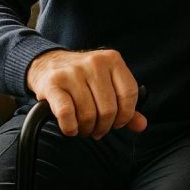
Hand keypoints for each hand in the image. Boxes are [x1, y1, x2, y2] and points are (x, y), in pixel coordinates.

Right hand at [26, 49, 146, 138]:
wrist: (48, 64)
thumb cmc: (82, 79)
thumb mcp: (107, 84)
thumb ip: (124, 104)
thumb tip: (141, 125)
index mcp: (112, 60)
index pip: (129, 94)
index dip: (126, 115)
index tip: (117, 123)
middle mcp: (94, 62)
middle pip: (109, 109)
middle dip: (104, 126)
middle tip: (97, 129)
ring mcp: (73, 71)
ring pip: (88, 114)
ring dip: (87, 129)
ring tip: (84, 128)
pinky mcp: (53, 82)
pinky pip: (66, 113)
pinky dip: (70, 127)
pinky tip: (71, 128)